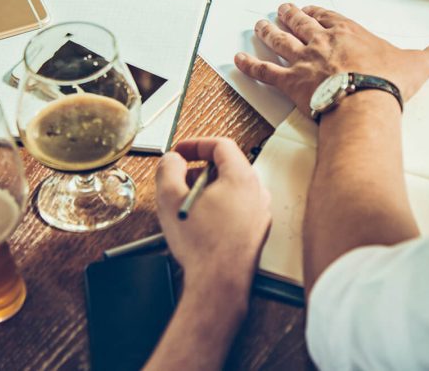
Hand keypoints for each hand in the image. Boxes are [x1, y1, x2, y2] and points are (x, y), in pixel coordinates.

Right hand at [156, 138, 270, 289]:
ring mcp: (260, 213)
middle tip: (180, 180)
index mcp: (242, 178)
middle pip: (228, 167)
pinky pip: (237, 208)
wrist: (218, 284)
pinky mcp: (256, 231)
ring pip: (232, 189)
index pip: (222, 145)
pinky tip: (200, 225)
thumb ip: (168, 169)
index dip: (196, 144)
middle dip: (200, 170)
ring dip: (208, 191)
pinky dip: (218, 208)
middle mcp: (257, 193)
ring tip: (187, 206)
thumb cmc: (202, 247)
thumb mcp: (170, 199)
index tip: (180, 151)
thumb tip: (172, 160)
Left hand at [234, 4, 428, 114]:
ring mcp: (303, 60)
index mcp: (350, 34)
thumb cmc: (387, 84)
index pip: (330, 17)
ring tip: (258, 25)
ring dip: (268, 32)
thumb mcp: (418, 65)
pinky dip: (249, 65)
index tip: (312, 8)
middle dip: (291, 14)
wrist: (364, 103)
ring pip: (280, 41)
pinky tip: (236, 59)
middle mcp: (323, 42)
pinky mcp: (289, 82)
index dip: (319, 12)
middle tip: (281, 8)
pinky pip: (263, 71)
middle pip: (301, 23)